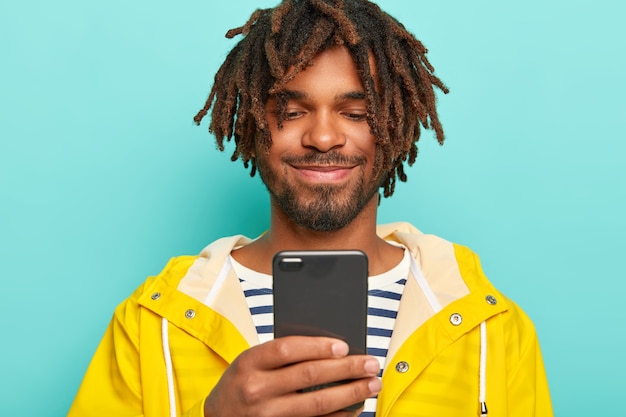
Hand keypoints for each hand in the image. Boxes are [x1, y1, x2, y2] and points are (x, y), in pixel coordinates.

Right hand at [203, 336, 380, 416]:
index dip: (318, 346)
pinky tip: (354, 409)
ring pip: (316, 405)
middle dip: (346, 368)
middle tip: (371, 364)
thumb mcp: (251, 362)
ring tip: (371, 385)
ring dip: (350, 394)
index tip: (344, 346)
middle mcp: (257, 390)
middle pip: (309, 376)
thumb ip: (281, 355)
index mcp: (249, 362)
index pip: (288, 349)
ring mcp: (267, 415)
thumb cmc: (241, 384)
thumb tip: (330, 349)